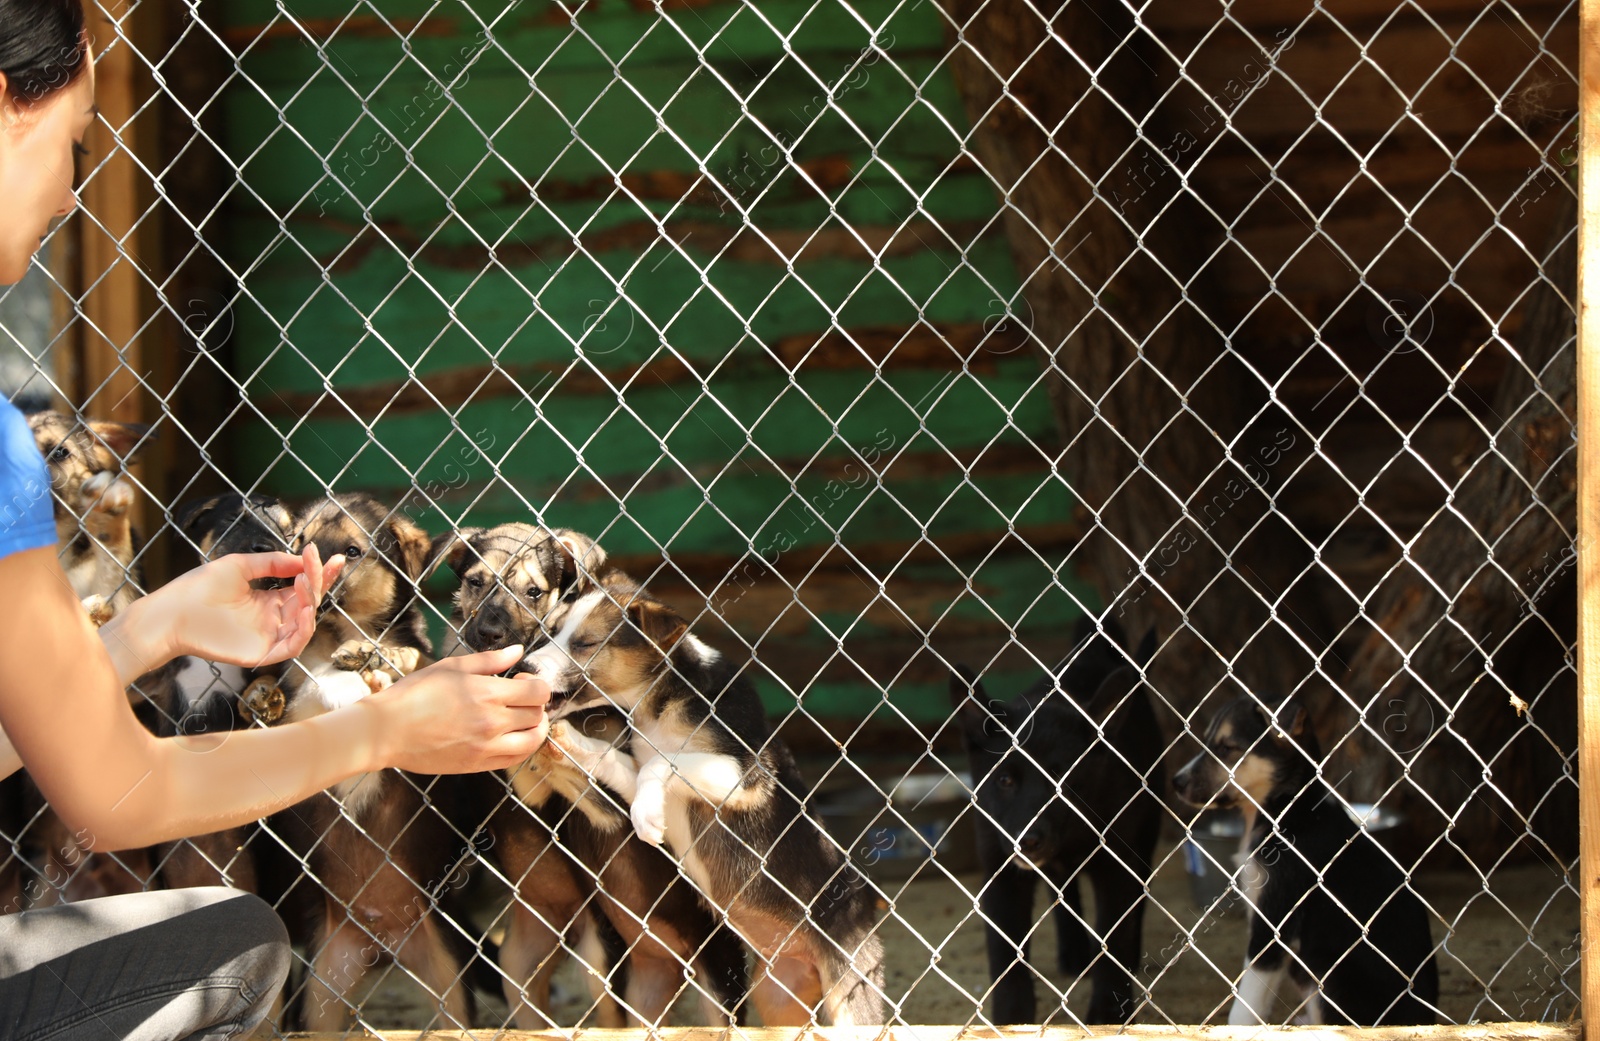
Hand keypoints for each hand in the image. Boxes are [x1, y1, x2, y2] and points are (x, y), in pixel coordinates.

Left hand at [146, 545, 343, 667]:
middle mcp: (272, 619)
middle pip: (308, 602)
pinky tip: (304, 610)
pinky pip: (293, 645)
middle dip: (319, 582)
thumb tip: (301, 559)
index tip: (336, 558)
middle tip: (317, 563)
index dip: (321, 574)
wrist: (171, 614)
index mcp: (267, 600)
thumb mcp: (239, 565)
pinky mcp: (262, 653)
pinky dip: (303, 629)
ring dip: (311, 602)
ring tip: (304, 582)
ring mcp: (268, 637)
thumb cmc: (198, 589)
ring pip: (305, 623)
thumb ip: (272, 563)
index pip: (302, 588)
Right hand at [370, 645, 551, 773]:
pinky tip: (512, 737)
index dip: (536, 684)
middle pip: (537, 715)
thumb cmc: (415, 694)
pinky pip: (514, 759)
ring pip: (533, 741)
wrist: (386, 731)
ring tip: (522, 720)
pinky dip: (522, 747)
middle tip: (519, 698)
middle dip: (535, 704)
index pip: (538, 692)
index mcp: (488, 693)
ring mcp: (486, 746)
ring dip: (536, 729)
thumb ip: (490, 660)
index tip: (522, 680)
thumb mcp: (451, 667)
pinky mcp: (477, 765)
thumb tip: (518, 651)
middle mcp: (492, 721)